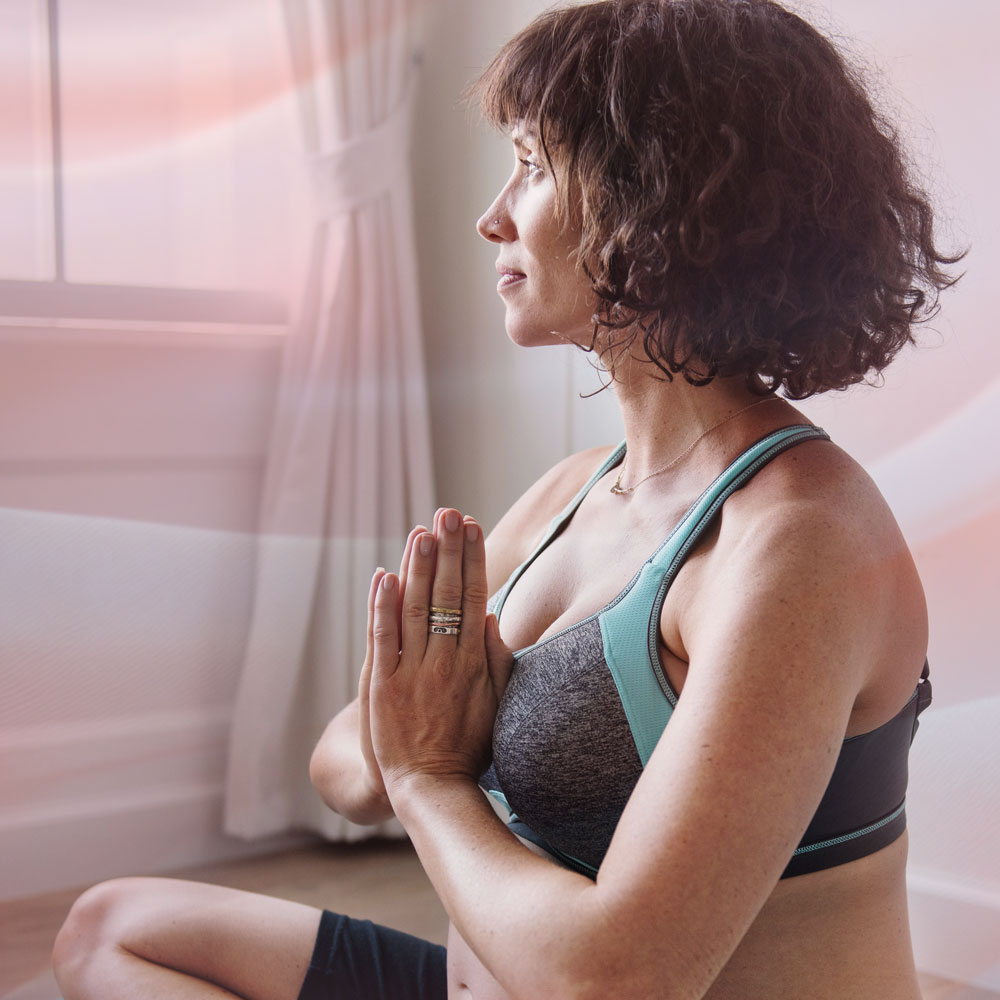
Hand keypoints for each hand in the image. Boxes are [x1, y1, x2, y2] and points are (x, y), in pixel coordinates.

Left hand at [369, 509, 513, 796]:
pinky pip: (383, 640)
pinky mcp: (383, 687)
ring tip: (422, 532)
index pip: (475, 599)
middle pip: (447, 596)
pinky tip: (385, 577)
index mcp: (474, 663)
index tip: (472, 527)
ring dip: (418, 569)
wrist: (429, 788)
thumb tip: (491, 614)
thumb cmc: (469, 745)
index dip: (473, 560)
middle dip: (448, 552)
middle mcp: (445, 663)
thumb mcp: (497, 702)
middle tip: (448, 514)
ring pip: (416, 611)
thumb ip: (497, 658)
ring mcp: (412, 673)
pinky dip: (382, 608)